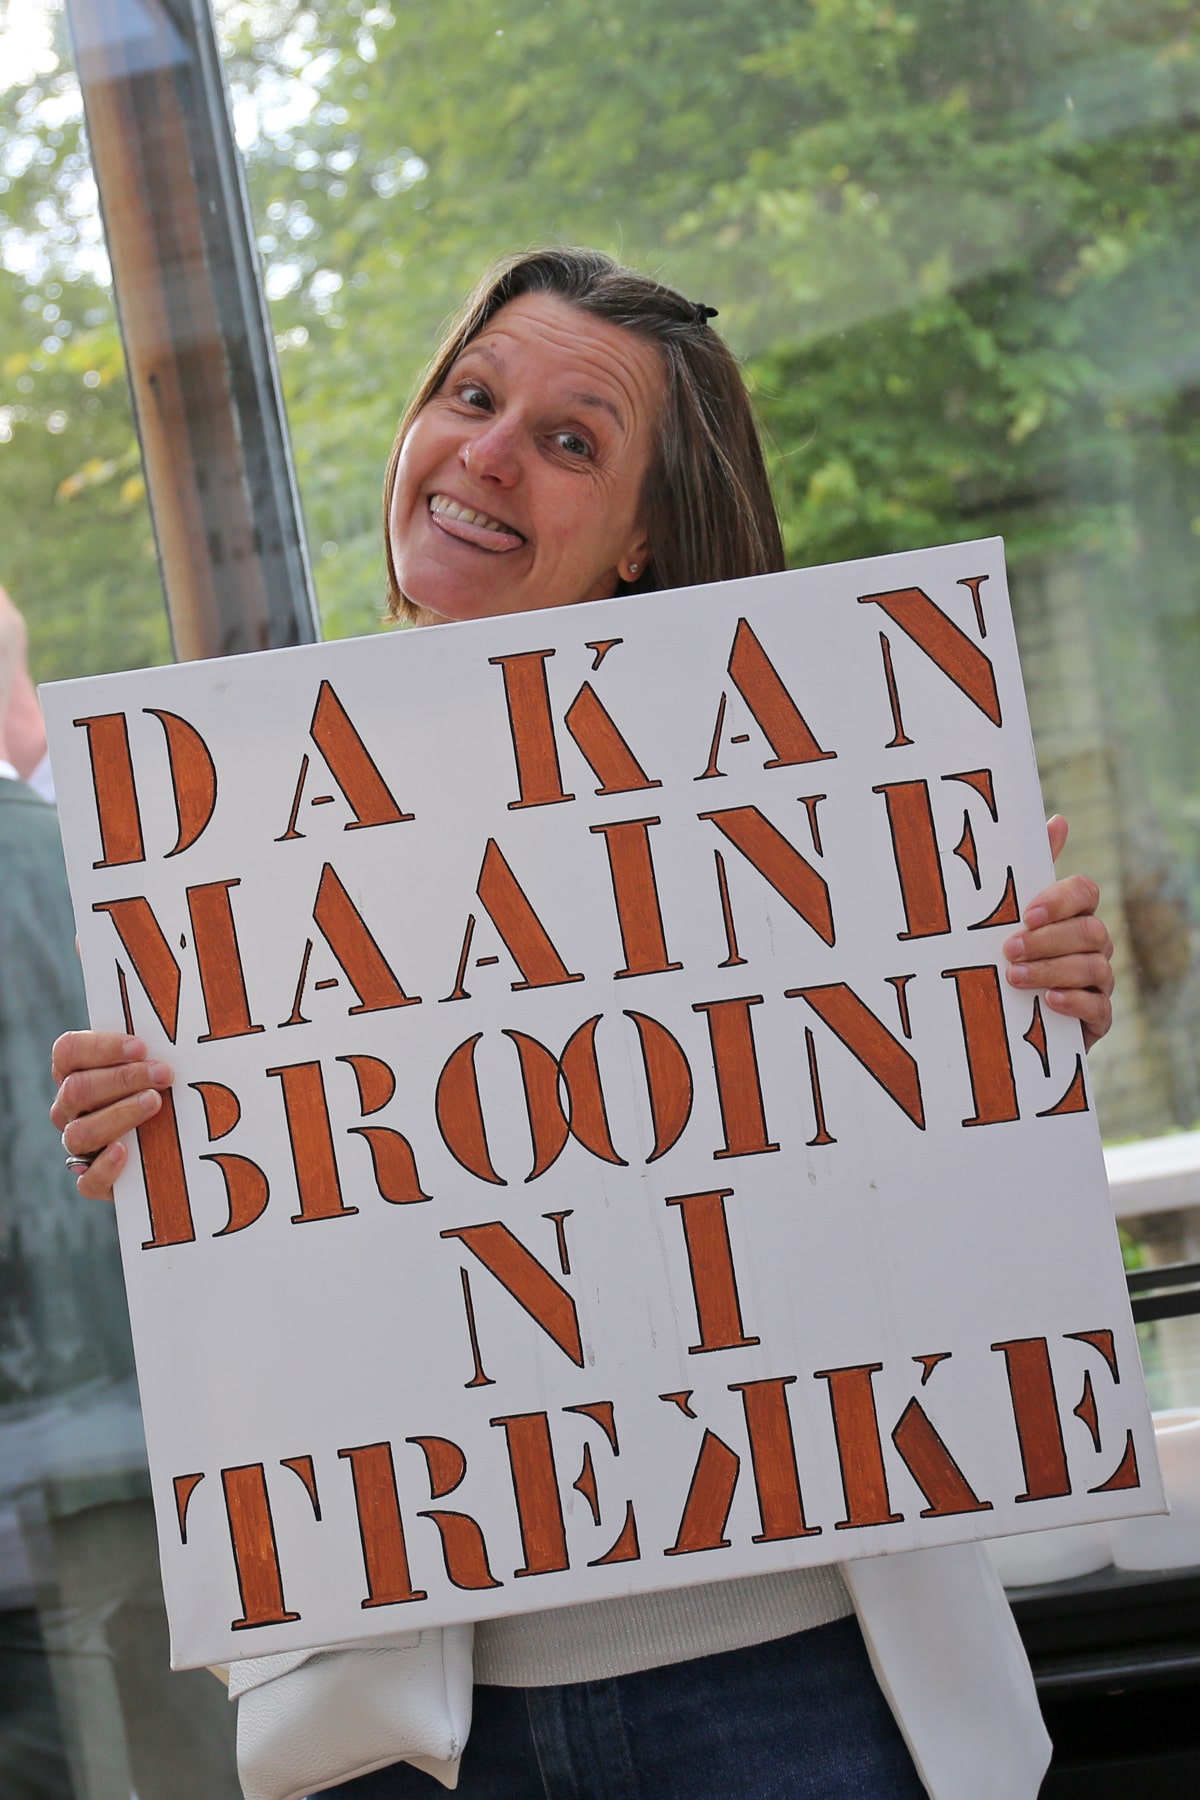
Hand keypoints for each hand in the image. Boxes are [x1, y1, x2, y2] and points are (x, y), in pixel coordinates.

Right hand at [50, 1031, 173, 1200]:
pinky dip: (105, 1166)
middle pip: (76, 1090)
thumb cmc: (164, 1089)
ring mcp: (79, 1146)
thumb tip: (183, 1038)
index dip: (101, 1047)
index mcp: (75, 1072)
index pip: (68, 1051)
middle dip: (122, 1078)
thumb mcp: (156, 1066)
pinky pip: (88, 1181)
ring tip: (155, 1103)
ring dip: (119, 1115)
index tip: (141, 1047)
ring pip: (79, 1133)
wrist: (179, 1147)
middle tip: (163, 1074)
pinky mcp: (95, 1180)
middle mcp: (70, 1109)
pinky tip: (126, 1151)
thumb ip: (154, 1051)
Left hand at [1002, 815, 1113, 1052]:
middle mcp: (1094, 943)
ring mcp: (1099, 980)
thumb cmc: (1012, 956)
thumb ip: (1031, 872)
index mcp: (1075, 913)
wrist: (1008, 1017)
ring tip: (1015, 978)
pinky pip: (1099, 1006)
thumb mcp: (1010, 916)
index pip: (1084, 892)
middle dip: (1048, 940)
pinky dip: (1075, 1001)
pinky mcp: (1097, 1016)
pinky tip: (1050, 1001)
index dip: (1059, 901)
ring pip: (1094, 966)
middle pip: (1089, 930)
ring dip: (1053, 970)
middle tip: (1010, 950)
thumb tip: (1058, 821)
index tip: (1026, 914)